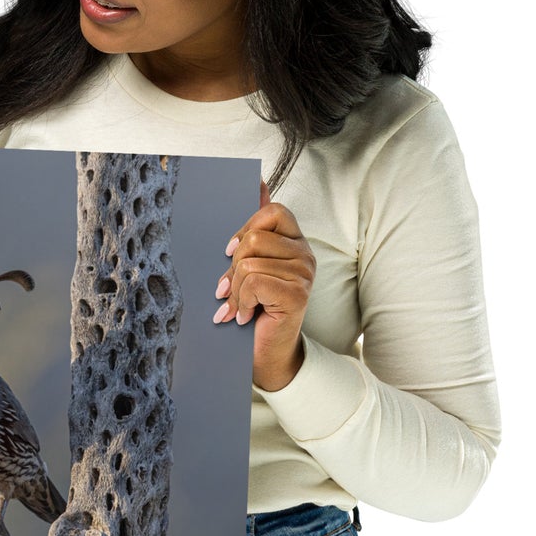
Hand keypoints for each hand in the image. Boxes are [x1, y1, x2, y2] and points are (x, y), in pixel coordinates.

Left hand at [213, 180, 315, 391]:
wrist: (265, 354)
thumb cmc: (255, 308)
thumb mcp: (249, 265)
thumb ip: (254, 228)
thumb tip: (257, 182)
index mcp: (294, 242)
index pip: (273, 211)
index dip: (246, 228)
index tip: (230, 252)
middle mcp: (305, 254)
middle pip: (255, 238)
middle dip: (233, 266)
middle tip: (230, 289)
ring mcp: (304, 274)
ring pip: (250, 262)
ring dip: (235, 290)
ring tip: (238, 306)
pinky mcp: (297, 293)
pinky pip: (254, 281)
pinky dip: (240, 302)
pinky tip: (244, 315)